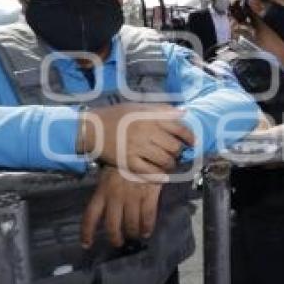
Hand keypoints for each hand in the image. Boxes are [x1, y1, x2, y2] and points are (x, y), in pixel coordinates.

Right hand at [78, 103, 193, 177]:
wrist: (91, 129)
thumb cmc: (116, 116)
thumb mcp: (138, 107)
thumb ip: (161, 109)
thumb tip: (183, 112)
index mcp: (150, 118)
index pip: (179, 128)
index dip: (189, 136)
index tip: (192, 142)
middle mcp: (146, 132)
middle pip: (174, 147)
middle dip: (179, 152)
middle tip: (176, 154)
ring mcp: (137, 148)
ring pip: (165, 161)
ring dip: (170, 165)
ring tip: (168, 164)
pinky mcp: (128, 162)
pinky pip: (150, 172)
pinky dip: (159, 175)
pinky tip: (161, 175)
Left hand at [81, 166, 163, 247]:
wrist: (144, 148)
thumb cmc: (123, 161)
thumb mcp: (107, 174)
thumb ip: (105, 190)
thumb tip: (103, 206)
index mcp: (102, 191)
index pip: (91, 216)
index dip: (87, 233)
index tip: (87, 245)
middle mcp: (115, 198)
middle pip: (112, 225)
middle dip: (115, 238)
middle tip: (118, 242)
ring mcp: (132, 197)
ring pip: (131, 224)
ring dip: (133, 233)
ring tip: (135, 236)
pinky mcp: (148, 195)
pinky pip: (147, 216)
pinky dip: (147, 227)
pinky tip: (147, 231)